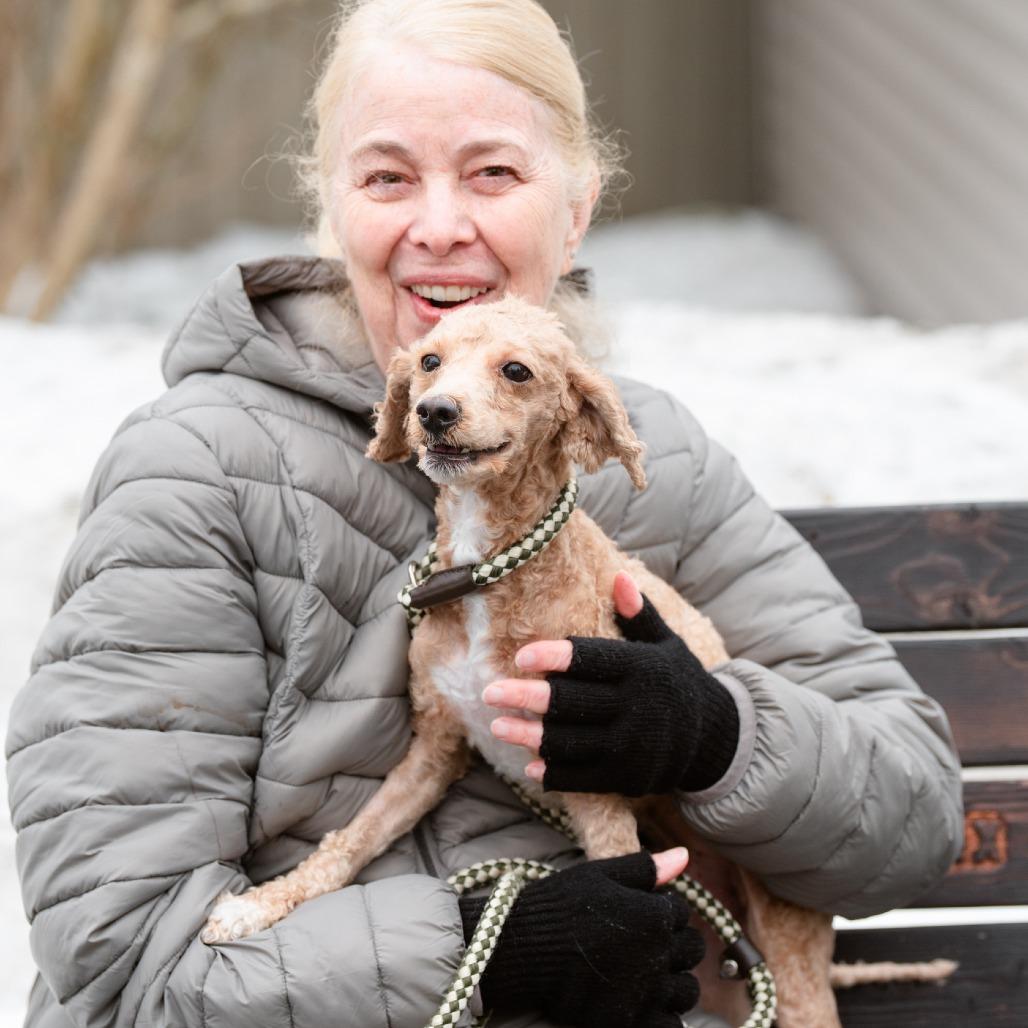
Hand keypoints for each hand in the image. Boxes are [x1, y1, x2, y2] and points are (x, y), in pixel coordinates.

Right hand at [458, 850, 703, 1026]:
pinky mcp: (629, 1021)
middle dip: (674, 942)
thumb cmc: (560, 905)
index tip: (639, 911)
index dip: (662, 909)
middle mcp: (658, 955)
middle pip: (691, 949)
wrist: (523, 949)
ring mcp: (646, 992)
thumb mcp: (601, 875)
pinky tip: (641, 1000)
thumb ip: (647, 869)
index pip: (680, 912)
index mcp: (655, 916)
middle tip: (643, 941)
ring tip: (645, 972)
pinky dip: (662, 1015)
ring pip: (686, 990)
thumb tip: (684, 855)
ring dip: (672, 979)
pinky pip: (669, 1024)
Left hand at [485, 572, 738, 795]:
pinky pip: (583, 778)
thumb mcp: (666, 644)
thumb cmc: (677, 681)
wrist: (715, 739)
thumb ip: (639, 615)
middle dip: (527, 697)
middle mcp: (637, 709)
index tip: (522, 656)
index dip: (556, 657)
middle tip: (489, 692)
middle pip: (572, 703)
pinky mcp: (627, 779)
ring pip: (571, 743)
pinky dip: (554, 773)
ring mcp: (632, 749)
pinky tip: (528, 763)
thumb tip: (618, 577)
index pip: (592, 661)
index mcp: (642, 670)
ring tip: (497, 725)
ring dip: (530, 736)